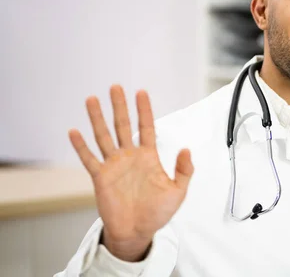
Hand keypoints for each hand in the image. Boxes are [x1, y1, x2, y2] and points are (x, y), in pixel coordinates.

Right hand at [68, 85, 193, 261]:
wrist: (137, 232)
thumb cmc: (157, 213)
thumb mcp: (178, 191)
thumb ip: (184, 171)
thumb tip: (186, 149)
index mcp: (148, 157)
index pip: (146, 128)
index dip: (144, 110)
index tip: (141, 92)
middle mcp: (130, 157)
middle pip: (123, 126)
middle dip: (119, 106)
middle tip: (115, 87)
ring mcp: (114, 166)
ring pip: (104, 137)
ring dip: (98, 118)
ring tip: (92, 99)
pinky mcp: (100, 178)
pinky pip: (89, 159)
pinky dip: (81, 146)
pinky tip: (74, 131)